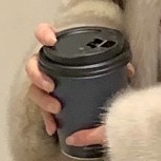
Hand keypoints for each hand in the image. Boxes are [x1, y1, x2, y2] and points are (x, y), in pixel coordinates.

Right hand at [26, 22, 131, 160]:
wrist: (94, 93)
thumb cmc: (94, 71)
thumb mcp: (105, 66)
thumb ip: (116, 66)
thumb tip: (128, 71)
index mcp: (59, 49)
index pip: (43, 33)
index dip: (43, 33)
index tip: (51, 41)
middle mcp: (47, 64)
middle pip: (33, 65)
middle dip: (38, 75)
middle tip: (51, 86)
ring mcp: (44, 82)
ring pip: (34, 89)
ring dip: (43, 99)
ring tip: (57, 108)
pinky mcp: (46, 100)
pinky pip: (41, 110)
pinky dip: (47, 119)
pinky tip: (53, 127)